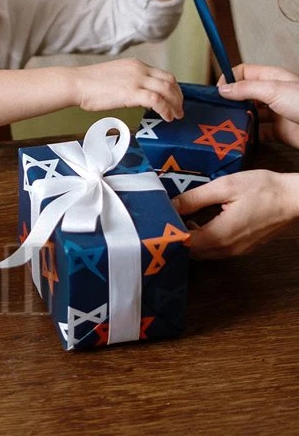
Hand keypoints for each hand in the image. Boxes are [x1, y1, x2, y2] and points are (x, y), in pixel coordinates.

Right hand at [72, 59, 182, 121]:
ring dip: (175, 104)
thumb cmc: (89, 83)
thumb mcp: (114, 75)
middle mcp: (139, 69)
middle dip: (178, 96)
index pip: (163, 74)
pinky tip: (166, 117)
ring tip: (176, 115)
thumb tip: (137, 94)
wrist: (77, 83)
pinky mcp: (132, 92)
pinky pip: (157, 101)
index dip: (173, 88)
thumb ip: (129, 80)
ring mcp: (136, 80)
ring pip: (167, 90)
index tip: (173, 99)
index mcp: (135, 64)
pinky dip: (166, 110)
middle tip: (179, 109)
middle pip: (170, 81)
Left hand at [173, 171, 298, 258]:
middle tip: (163, 218)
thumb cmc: (262, 189)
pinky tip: (198, 222)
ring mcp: (237, 250)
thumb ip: (194, 198)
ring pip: (204, 252)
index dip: (168, 234)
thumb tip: (170, 205)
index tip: (155, 222)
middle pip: (192, 252)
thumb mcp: (224, 187)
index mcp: (220, 235)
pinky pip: (216, 248)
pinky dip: (203, 239)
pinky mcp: (244, 247)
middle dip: (176, 238)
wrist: (295, 198)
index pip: (184, 244)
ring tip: (178, 218)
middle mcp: (227, 249)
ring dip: (190, 239)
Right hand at [218, 63, 298, 147]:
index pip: (243, 72)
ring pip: (250, 114)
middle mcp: (273, 94)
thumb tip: (223, 89)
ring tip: (227, 125)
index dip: (229, 79)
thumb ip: (246, 88)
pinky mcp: (279, 131)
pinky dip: (249, 136)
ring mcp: (276, 113)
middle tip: (219, 110)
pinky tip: (242, 137)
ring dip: (239, 120)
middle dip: (231, 101)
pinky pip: (259, 133)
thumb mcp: (273, 90)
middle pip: (244, 94)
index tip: (218, 91)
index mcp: (272, 78)